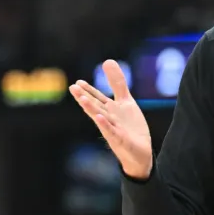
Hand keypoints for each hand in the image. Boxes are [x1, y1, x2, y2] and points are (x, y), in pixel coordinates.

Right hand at [70, 59, 152, 178]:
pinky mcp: (121, 140)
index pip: (97, 99)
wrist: (140, 153)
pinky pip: (111, 131)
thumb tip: (108, 61)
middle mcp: (108, 120)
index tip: (77, 83)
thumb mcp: (126, 101)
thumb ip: (117, 83)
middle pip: (95, 107)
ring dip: (92, 109)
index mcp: (109, 110)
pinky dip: (105, 125)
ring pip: (101, 118)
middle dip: (85, 98)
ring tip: (83, 99)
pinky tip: (99, 117)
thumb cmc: (130, 128)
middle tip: (73, 88)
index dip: (88, 91)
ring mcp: (113, 130)